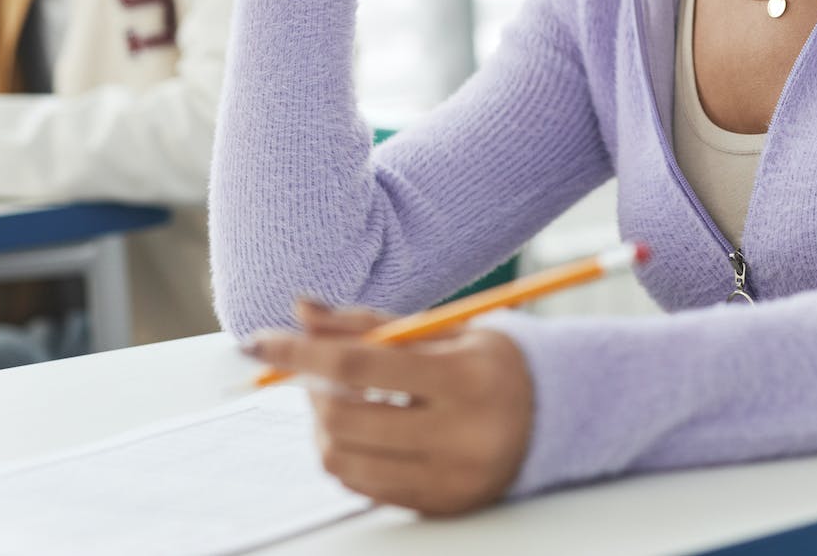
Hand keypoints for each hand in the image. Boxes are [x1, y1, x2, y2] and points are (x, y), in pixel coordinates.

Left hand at [246, 297, 533, 515]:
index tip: (259, 340)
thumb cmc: (493, 364)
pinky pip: (363, 488)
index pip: (358, 364)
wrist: (557, 416)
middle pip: (342, 419)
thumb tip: (301, 310)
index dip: (299, 352)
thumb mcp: (442, 331)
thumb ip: (369, 323)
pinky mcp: (440, 506)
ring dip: (324, 427)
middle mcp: (460, 434)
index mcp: (464, 376)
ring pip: (342, 461)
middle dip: (312, 391)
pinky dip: (348, 455)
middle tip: (318, 372)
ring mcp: (449, 478)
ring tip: (345, 402)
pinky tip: (365, 430)